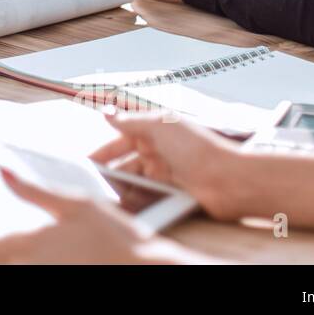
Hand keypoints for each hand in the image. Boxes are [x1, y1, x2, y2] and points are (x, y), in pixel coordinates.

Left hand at [0, 166, 184, 263]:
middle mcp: (33, 267)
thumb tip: (2, 170)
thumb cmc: (118, 237)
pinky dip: (12, 273)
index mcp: (34, 242)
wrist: (147, 269)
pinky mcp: (56, 284)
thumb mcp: (76, 203)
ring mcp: (44, 279)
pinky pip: (25, 280)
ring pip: (5, 276)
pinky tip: (10, 265)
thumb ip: (34, 191)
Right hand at [90, 110, 245, 219]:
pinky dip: (135, 198)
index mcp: (155, 131)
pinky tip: (125, 203)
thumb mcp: (160, 126)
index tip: (86, 160)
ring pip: (134, 180)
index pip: (122, 138)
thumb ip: (130, 120)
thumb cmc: (197, 148)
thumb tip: (106, 112)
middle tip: (93, 181)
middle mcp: (158, 150)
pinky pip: (146, 195)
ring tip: (107, 194)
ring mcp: (164, 172)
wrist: (227, 180)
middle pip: (126, 161)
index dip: (104, 149)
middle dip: (110, 170)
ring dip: (121, 186)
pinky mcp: (170, 192)